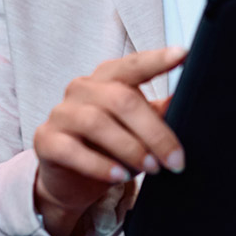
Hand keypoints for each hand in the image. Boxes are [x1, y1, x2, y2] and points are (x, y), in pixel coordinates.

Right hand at [31, 47, 186, 235]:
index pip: (134, 64)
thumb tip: (190, 101)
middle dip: (154, 132)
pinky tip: (119, 176)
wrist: (72, 181)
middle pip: (122, 100)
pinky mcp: (45, 140)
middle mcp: (83, 88)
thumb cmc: (110, 147)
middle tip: (175, 159)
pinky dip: (99, 165)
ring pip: (98, 123)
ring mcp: (61, 112)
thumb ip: (161, 113)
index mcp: (108, 77)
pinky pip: (72, 150)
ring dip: (130, 148)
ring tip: (150, 168)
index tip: (184, 54)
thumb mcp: (140, 129)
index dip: (158, 59)